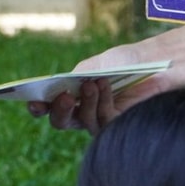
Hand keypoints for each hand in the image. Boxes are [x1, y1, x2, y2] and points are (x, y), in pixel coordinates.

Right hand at [28, 42, 184, 134]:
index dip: (38, 107)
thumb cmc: (122, 62)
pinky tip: (103, 85)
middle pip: (61, 122)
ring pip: (82, 121)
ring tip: (90, 84)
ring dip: (85, 101)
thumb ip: (74, 78)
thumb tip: (58, 90)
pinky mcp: (117, 124)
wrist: (152, 63)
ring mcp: (100, 120)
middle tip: (62, 97)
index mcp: (72, 97)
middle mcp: (83, 112)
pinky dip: (102, 101)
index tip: (32, 102)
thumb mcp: (93, 66)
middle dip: (58, 110)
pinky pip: (104, 118)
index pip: (49, 108)